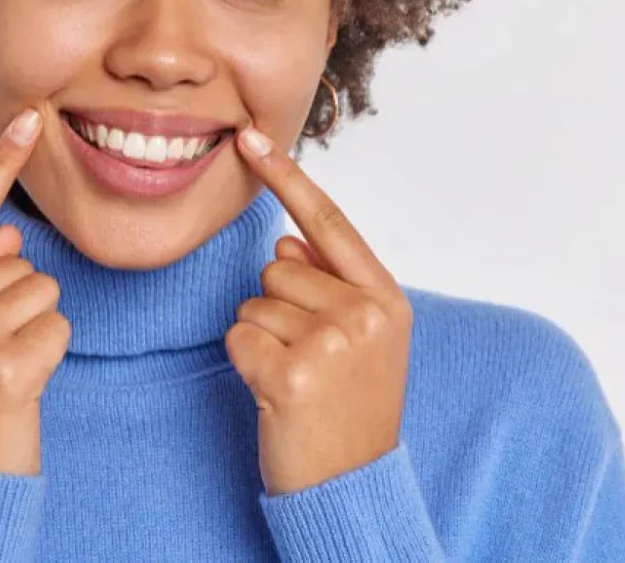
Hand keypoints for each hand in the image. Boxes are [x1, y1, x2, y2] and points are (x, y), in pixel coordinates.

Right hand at [0, 108, 70, 475]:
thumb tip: (6, 228)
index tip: (29, 121)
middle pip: (20, 263)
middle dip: (22, 304)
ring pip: (45, 291)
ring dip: (38, 329)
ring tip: (4, 369)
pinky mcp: (1, 367)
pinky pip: (58, 327)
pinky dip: (52, 355)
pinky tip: (22, 385)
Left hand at [226, 126, 413, 495]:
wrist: (353, 484)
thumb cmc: (352, 407)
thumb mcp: (363, 340)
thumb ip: (331, 284)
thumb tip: (286, 241)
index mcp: (386, 297)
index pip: (329, 222)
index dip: (288, 179)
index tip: (251, 140)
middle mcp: (365, 312)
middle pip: (279, 266)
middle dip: (279, 305)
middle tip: (308, 358)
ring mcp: (332, 343)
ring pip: (255, 300)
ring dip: (262, 336)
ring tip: (296, 377)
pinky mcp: (292, 374)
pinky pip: (239, 335)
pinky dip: (245, 362)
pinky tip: (276, 394)